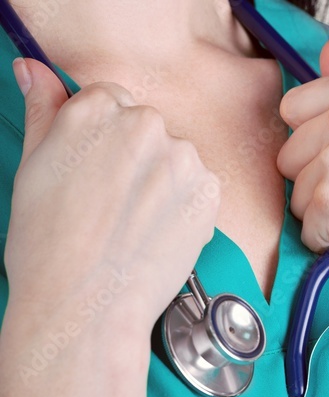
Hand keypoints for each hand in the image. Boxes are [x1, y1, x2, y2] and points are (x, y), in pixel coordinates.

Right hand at [5, 58, 218, 334]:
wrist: (88, 303)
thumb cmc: (50, 246)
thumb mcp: (33, 167)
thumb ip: (44, 111)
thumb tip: (35, 72)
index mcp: (96, 109)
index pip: (109, 101)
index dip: (101, 140)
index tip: (94, 169)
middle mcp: (145, 125)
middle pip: (145, 128)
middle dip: (133, 159)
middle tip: (108, 204)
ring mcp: (182, 159)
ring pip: (174, 158)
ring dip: (161, 182)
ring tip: (131, 223)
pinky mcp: (208, 192)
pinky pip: (198, 188)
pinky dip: (183, 206)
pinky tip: (155, 232)